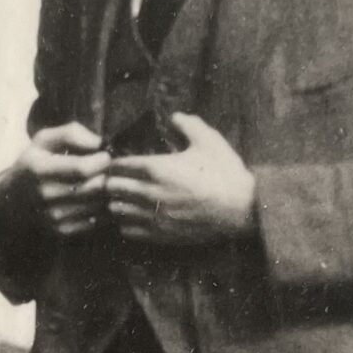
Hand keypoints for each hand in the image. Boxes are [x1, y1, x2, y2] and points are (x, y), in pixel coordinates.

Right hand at [10, 121, 111, 238]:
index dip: (102, 160)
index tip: (105, 155)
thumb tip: (99, 143)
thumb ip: (71, 133)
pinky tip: (94, 198)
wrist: (11, 200)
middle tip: (108, 169)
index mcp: (39, 169)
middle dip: (107, 175)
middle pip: (94, 187)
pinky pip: (96, 220)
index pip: (83, 168)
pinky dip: (101, 208)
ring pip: (98, 204)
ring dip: (106, 192)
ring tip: (100, 182)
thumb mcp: (44, 141)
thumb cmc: (34, 163)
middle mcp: (45, 195)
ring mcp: (53, 216)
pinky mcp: (61, 230)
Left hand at [105, 112, 256, 245]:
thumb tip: (175, 116)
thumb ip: (188, 125)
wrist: (242, 211)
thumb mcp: (209, 140)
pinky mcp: (159, 235)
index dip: (114, 162)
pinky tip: (136, 215)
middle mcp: (149, 193)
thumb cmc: (225, 173)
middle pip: (110, 187)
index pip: (116, 165)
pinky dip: (126, 222)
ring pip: (115, 210)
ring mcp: (152, 216)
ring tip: (125, 197)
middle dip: (111, 181)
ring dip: (117, 202)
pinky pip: (127, 230)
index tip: (119, 161)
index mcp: (156, 168)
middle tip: (119, 178)